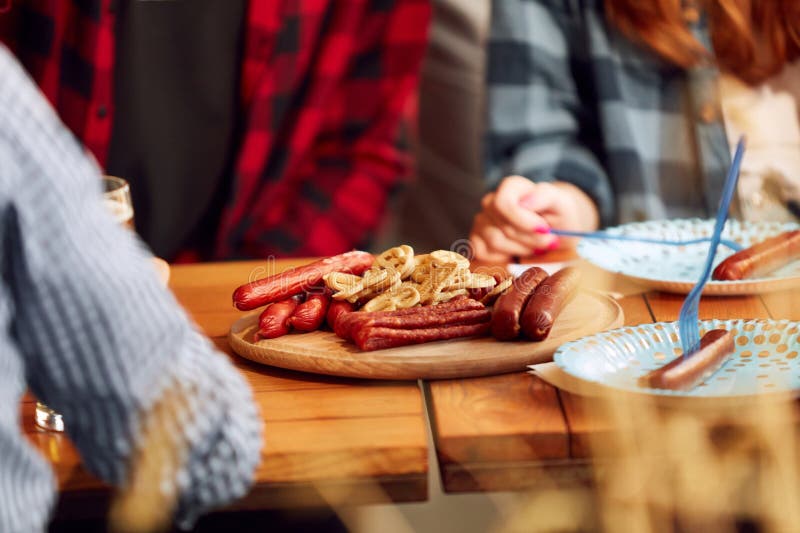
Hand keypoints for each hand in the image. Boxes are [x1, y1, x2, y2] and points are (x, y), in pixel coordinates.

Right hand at [469, 176, 598, 262]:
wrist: (555, 234)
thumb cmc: (559, 217)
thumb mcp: (563, 204)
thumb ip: (546, 196)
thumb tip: (524, 202)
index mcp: (510, 187)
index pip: (503, 204)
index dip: (524, 222)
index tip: (545, 229)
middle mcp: (491, 202)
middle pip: (503, 227)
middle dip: (529, 239)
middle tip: (548, 242)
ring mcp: (481, 221)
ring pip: (495, 242)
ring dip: (521, 249)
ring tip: (536, 247)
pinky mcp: (477, 241)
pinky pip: (485, 254)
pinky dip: (506, 258)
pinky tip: (519, 252)